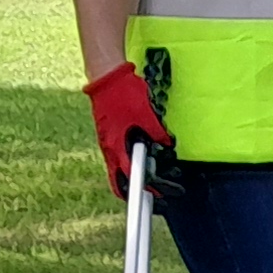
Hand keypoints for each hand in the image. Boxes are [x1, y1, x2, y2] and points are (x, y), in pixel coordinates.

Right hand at [86, 62, 172, 197]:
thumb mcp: (146, 114)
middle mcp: (109, 147)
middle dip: (135, 188)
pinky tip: (141, 157)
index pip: (128, 176)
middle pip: (120, 177)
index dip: (143, 188)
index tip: (157, 195)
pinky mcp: (108, 133)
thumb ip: (156, 132)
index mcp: (116, 146)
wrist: (107, 77)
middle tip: (154, 191)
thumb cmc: (125, 94)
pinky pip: (118, 153)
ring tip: (152, 175)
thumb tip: (165, 144)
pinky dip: (129, 159)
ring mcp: (106, 140)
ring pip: (118, 165)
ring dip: (133, 172)